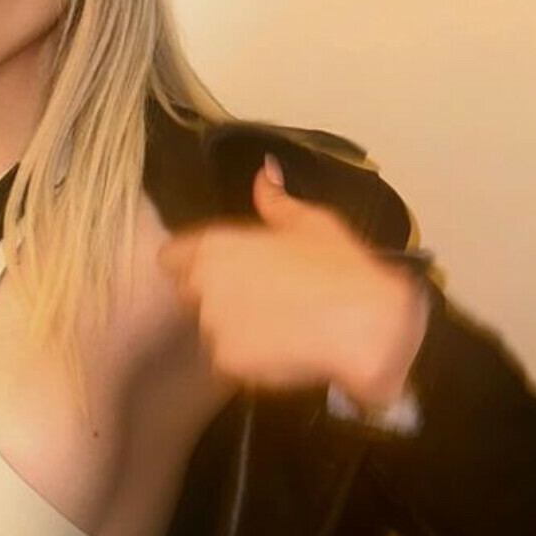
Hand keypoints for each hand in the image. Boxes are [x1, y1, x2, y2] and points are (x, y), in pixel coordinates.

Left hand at [158, 156, 428, 407]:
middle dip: (213, 297)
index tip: (213, 270)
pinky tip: (282, 348)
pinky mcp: (226, 362)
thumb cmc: (341, 268)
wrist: (364, 325)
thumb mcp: (311, 223)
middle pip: (190, 295)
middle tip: (259, 298)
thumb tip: (264, 173)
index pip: (171, 258)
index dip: (188, 264)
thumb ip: (275, 201)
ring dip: (232, 329)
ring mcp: (212, 328)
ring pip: (211, 331)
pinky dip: (249, 359)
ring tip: (277, 325)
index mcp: (216, 246)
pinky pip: (230, 360)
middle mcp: (203, 287)